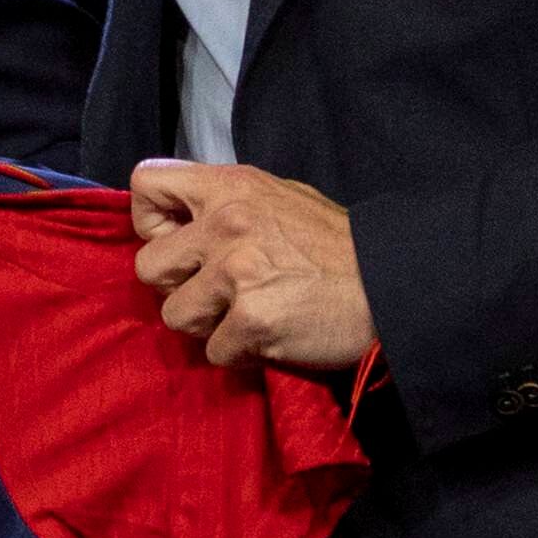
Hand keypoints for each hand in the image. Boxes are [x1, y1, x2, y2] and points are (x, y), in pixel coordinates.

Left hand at [130, 159, 374, 370]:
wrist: (393, 286)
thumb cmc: (337, 246)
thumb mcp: (279, 197)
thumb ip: (226, 204)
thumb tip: (182, 222)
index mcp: (228, 186)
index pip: (145, 184)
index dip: (153, 222)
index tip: (180, 242)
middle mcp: (225, 224)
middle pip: (148, 266)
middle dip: (178, 286)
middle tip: (218, 292)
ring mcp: (236, 273)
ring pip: (175, 316)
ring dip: (207, 325)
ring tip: (248, 315)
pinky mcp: (251, 320)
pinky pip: (215, 351)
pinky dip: (240, 353)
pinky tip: (272, 336)